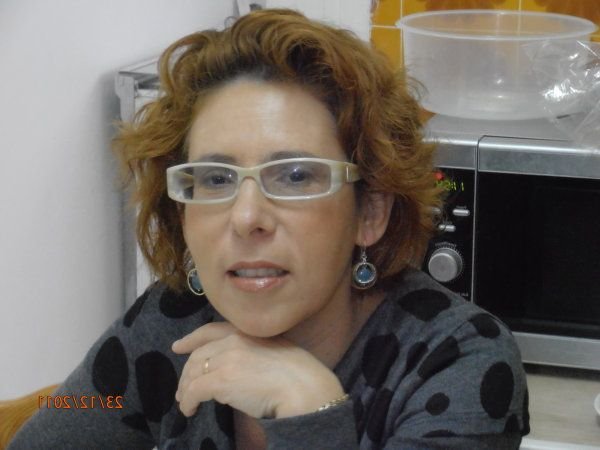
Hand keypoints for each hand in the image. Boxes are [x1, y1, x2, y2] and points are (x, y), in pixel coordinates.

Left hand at [171, 322, 344, 418]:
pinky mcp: (221, 380)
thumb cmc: (296, 374)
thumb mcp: (272, 352)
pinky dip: (188, 402)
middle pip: (198, 354)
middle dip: (187, 372)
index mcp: (246, 331)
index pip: (210, 331)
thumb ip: (250, 354)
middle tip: (183, 387)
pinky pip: (194, 391)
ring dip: (185, 389)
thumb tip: (234, 372)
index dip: (191, 339)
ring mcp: (226, 359)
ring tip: (185, 402)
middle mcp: (233, 340)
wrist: (302, 386)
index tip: (178, 346)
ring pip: (193, 373)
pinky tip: (190, 410)